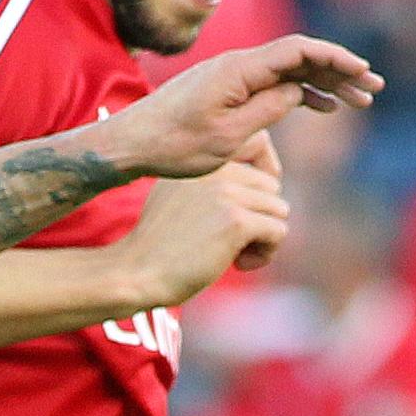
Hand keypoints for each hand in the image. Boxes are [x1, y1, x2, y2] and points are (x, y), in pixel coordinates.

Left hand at [97, 37, 380, 182]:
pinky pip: (272, 83)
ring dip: (324, 84)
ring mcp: (233, 76)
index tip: (362, 72)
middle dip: (339, 71)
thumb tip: (298, 92)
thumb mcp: (226, 137)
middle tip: (373, 88)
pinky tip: (322, 106)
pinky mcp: (227, 89)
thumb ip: (267, 110)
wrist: (133, 143)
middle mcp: (238, 65)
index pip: (298, 51)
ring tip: (358, 101)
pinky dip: (300, 92)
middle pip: (299, 57)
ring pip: (288, 71)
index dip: (335, 58)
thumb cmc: (175, 145)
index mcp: (239, 70)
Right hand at [124, 137, 290, 301]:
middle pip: (271, 186)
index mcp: (203, 159)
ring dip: (264, 237)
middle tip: (236, 241)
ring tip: (236, 254)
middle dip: (261, 215)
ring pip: (279, 209)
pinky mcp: (236, 222)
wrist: (136, 272)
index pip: (259, 143)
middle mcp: (216, 168)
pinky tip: (238, 264)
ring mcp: (227, 193)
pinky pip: (278, 232)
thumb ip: (211, 183)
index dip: (263, 176)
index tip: (250, 206)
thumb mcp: (177, 195)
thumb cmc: (158, 243)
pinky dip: (264, 253)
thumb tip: (261, 182)